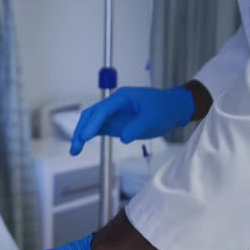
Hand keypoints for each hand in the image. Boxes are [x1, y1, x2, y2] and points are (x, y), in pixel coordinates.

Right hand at [70, 87, 193, 154]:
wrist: (174, 108)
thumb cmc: (165, 109)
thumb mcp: (153, 118)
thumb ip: (137, 127)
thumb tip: (123, 138)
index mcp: (122, 98)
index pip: (103, 110)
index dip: (93, 123)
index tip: (86, 137)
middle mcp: (113, 104)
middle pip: (91, 115)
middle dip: (82, 129)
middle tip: (76, 146)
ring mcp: (113, 114)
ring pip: (92, 122)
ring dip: (82, 134)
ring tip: (74, 150)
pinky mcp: (115, 123)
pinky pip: (98, 128)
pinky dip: (89, 136)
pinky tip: (81, 146)